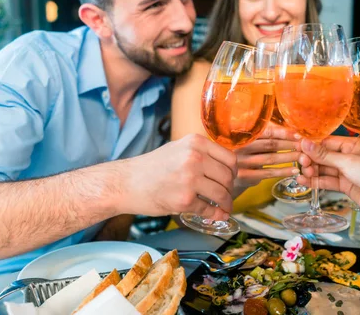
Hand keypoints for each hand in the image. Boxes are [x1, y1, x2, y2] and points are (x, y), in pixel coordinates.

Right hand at [116, 134, 236, 220]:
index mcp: (196, 142)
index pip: (230, 158)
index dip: (233, 172)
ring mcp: (190, 179)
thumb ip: (201, 153)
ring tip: (224, 207)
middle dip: (230, 190)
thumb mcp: (178, 148)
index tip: (230, 179)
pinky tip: (217, 216)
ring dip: (226, 204)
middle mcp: (195, 158)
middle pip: (228, 177)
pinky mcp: (184, 200)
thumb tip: (225, 168)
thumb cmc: (151, 167)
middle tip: (226, 197)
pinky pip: (208, 210)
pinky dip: (215, 215)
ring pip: (222, 194)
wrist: (126, 183)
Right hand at [232, 123, 300, 188]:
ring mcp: (241, 162)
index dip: (284, 133)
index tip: (298, 135)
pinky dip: (283, 172)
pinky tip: (294, 170)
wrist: (227, 174)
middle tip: (304, 146)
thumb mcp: (253, 142)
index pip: (267, 132)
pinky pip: (268, 173)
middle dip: (289, 145)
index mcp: (243, 134)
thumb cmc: (246, 154)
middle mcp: (240, 147)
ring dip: (289, 158)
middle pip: (270, 145)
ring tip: (303, 158)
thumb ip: (267, 134)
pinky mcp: (244, 176)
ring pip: (270, 159)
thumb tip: (291, 130)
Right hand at [296, 137, 359, 223]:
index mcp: (355, 144)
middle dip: (311, 159)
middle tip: (300, 163)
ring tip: (300, 173)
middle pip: (325, 155)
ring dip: (312, 170)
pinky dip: (316, 181)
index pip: (328, 142)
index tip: (297, 147)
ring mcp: (349, 172)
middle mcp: (351, 157)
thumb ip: (324, 155)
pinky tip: (304, 182)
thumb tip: (305, 143)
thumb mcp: (348, 161)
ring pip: (325, 169)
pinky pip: (328, 181)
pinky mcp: (347, 186)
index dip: (312, 145)